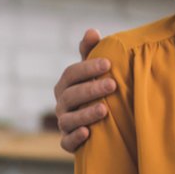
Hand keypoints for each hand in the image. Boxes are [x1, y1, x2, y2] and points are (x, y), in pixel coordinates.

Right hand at [53, 29, 116, 152]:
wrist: (101, 125)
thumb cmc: (96, 90)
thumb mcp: (94, 72)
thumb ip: (91, 53)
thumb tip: (92, 31)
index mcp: (66, 85)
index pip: (71, 74)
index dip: (88, 68)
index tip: (108, 63)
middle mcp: (61, 103)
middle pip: (71, 96)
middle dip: (91, 89)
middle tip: (113, 85)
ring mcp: (63, 123)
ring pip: (68, 119)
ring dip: (86, 114)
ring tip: (105, 110)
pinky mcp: (68, 142)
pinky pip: (66, 142)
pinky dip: (75, 138)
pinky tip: (88, 133)